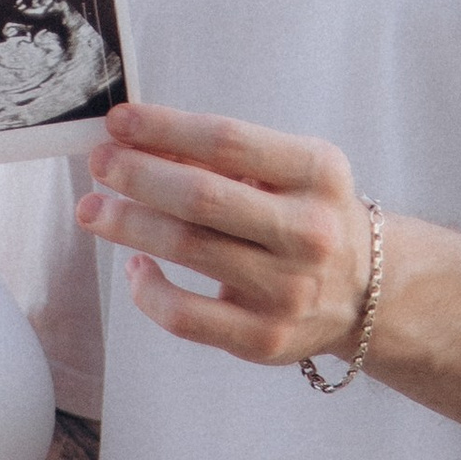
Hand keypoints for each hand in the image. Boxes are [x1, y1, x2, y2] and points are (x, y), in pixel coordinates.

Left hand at [76, 105, 374, 368]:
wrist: (366, 290)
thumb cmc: (308, 215)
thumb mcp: (287, 171)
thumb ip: (220, 158)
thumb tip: (137, 143)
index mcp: (317, 173)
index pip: (227, 139)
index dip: (164, 128)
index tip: (119, 121)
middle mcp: (308, 231)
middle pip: (201, 196)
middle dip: (137, 175)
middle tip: (98, 163)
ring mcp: (288, 289)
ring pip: (188, 249)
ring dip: (128, 224)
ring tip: (94, 209)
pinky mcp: (265, 338)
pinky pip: (185, 316)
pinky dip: (148, 290)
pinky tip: (136, 266)